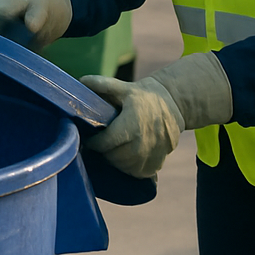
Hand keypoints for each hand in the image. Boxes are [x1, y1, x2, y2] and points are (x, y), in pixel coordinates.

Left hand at [81, 52, 231, 178]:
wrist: (173, 105)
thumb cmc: (143, 96)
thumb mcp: (123, 87)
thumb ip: (102, 84)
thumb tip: (81, 81)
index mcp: (132, 123)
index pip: (108, 142)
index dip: (95, 143)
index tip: (88, 140)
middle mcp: (144, 142)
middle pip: (115, 157)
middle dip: (103, 152)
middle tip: (99, 145)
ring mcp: (153, 154)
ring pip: (126, 167)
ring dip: (115, 162)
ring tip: (109, 151)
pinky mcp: (159, 162)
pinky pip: (139, 173)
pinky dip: (129, 169)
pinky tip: (124, 159)